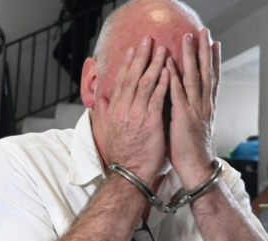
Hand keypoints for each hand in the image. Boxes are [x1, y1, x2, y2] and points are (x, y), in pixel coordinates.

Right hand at [100, 36, 169, 183]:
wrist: (129, 173)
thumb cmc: (123, 155)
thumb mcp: (108, 131)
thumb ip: (104, 114)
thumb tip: (99, 101)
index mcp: (113, 111)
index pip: (121, 81)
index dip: (128, 63)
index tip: (133, 49)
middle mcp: (123, 110)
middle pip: (132, 77)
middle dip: (141, 57)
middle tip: (148, 40)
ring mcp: (136, 115)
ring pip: (145, 84)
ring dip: (154, 64)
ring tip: (162, 50)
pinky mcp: (150, 122)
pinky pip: (156, 98)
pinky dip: (162, 83)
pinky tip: (168, 71)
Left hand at [167, 29, 220, 189]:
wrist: (197, 170)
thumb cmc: (191, 152)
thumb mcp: (193, 128)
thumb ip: (191, 113)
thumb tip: (186, 105)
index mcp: (207, 108)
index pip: (212, 79)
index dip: (213, 60)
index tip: (214, 43)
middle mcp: (204, 105)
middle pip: (206, 72)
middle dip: (204, 50)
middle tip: (204, 32)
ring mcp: (195, 110)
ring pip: (194, 77)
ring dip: (190, 57)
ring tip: (188, 39)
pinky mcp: (183, 117)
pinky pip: (177, 93)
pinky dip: (173, 78)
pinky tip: (169, 64)